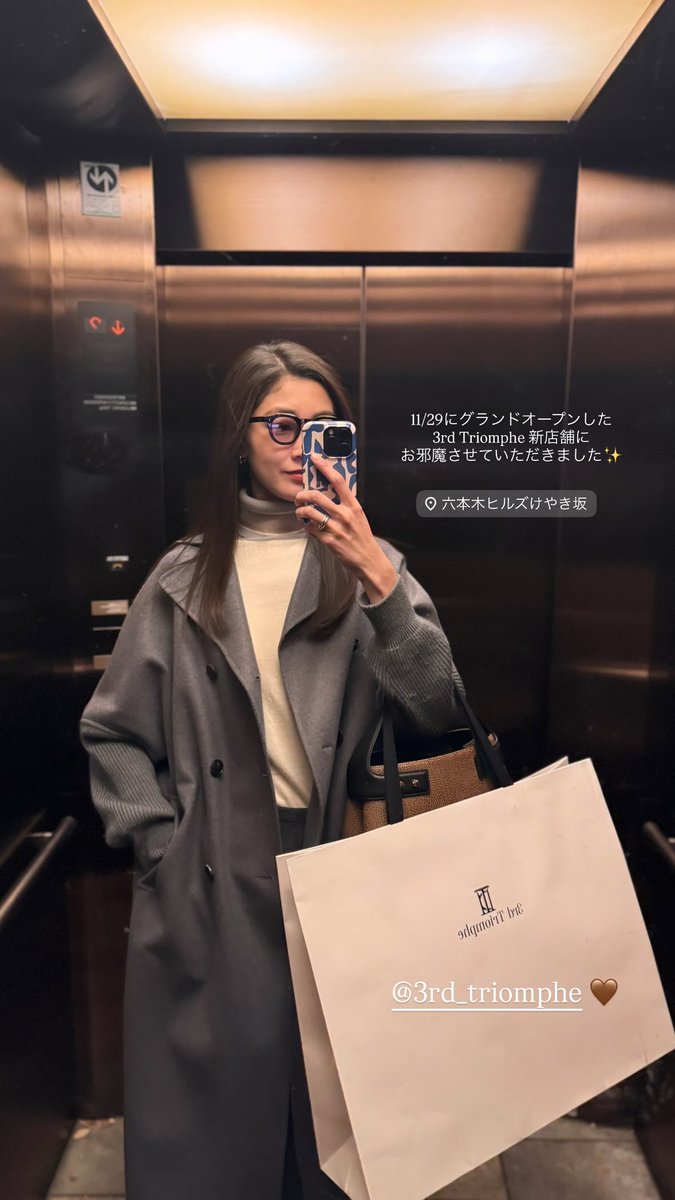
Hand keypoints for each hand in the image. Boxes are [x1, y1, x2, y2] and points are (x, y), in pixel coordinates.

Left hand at [294, 454, 397, 602]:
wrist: (369, 561)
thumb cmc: (363, 539)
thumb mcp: (359, 518)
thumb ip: (346, 506)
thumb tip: (329, 496)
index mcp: (354, 506)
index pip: (338, 481)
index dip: (325, 467)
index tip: (315, 459)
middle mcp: (345, 515)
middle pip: (316, 496)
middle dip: (302, 495)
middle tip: (299, 497)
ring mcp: (336, 528)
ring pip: (309, 512)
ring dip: (300, 511)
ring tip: (300, 512)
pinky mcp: (329, 541)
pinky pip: (310, 529)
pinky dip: (306, 527)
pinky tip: (309, 528)